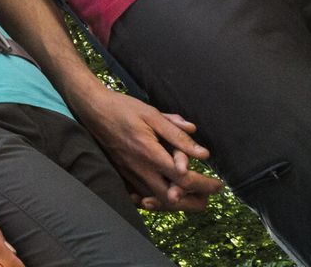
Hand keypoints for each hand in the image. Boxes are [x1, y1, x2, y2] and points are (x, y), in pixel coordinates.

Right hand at [80, 89, 223, 212]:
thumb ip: (177, 135)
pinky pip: (143, 198)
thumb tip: (203, 154)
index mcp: (150, 154)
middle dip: (195, 201)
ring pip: (158, 201)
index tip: (218, 185)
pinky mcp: (122, 176)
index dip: (204, 185)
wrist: (92, 109)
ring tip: (194, 195)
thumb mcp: (153, 115)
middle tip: (208, 195)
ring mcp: (129, 175)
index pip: (184, 179)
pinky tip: (168, 193)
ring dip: (179, 202)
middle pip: (173, 200)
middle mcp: (140, 169)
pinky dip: (158, 201)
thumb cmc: (123, 108)